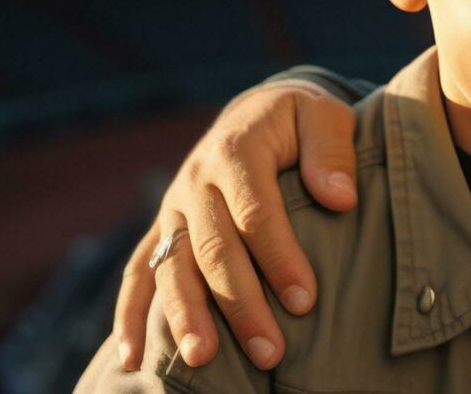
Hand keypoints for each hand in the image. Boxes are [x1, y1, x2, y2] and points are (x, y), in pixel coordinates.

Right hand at [113, 80, 358, 370]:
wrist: (254, 112)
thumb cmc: (299, 121)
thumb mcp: (322, 115)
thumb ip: (332, 151)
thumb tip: (340, 197)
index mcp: (236, 151)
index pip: (255, 212)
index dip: (278, 257)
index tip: (304, 301)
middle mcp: (195, 182)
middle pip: (212, 249)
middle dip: (239, 303)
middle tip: (270, 350)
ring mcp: (173, 209)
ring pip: (171, 267)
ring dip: (186, 316)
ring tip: (203, 359)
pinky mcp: (161, 231)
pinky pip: (138, 274)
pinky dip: (130, 317)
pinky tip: (134, 359)